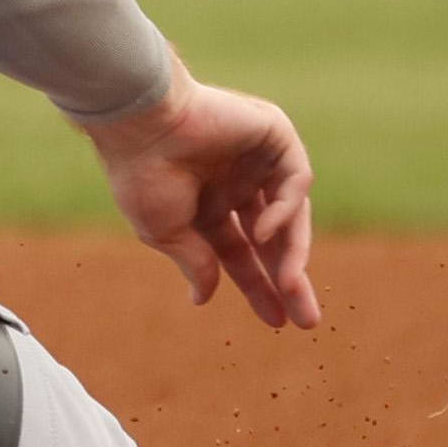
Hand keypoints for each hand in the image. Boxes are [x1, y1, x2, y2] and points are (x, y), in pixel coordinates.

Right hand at [79, 68, 319, 329]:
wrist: (142, 125)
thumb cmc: (142, 176)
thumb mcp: (167, 233)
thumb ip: (196, 263)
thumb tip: (204, 298)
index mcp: (206, 204)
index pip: (240, 251)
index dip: (257, 285)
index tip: (276, 321)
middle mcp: (235, 183)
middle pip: (272, 238)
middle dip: (287, 278)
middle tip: (305, 320)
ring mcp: (257, 159)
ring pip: (291, 213)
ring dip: (293, 252)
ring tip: (292, 285)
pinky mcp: (274, 135)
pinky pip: (295, 180)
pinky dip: (284, 208)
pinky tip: (263, 230)